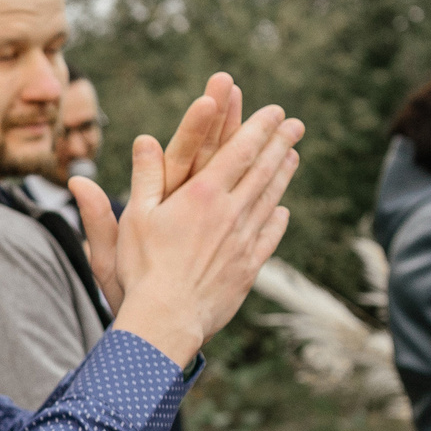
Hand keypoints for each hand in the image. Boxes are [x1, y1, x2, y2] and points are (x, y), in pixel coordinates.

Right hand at [70, 105, 302, 368]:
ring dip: (283, 175)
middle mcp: (230, 212)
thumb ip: (144, 177)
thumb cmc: (143, 268)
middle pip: (263, 170)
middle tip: (296, 125)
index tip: (275, 111)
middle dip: (280, 144)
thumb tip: (143, 138)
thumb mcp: (135, 217)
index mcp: (202, 195)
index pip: (239, 151)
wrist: (168, 319)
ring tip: (293, 157)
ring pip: (270, 199)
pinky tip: (282, 211)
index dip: (259, 129)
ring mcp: (243, 240)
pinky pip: (269, 236)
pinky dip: (277, 219)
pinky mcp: (248, 267)